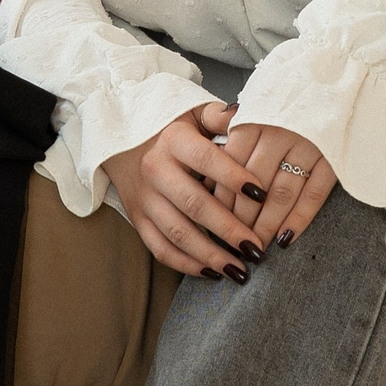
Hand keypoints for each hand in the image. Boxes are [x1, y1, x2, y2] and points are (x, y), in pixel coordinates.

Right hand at [104, 109, 272, 276]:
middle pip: (194, 204)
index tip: (263, 194)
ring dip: (211, 255)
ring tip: (240, 271)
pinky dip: (186, 264)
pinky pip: (160, 248)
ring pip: (177, 233)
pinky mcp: (138, 219)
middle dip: (229, 230)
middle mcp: (155, 170)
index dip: (235, 178)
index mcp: (173, 141)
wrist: (122, 139)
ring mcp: (144, 198)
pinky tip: (212, 273)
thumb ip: (221, 116)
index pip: (207, 160)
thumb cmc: (171, 127)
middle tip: (257, 248)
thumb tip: (248, 114)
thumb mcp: (193, 112)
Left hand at [195, 108, 337, 253]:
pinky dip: (300, 219)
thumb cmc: (284, 97)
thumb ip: (230, 131)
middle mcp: (279, 131)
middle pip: (253, 183)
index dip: (223, 196)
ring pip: (282, 193)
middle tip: (234, 240)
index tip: (215, 218)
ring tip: (256, 245)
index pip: (230, 164)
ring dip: (267, 223)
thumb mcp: (254, 105)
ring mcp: (308, 144)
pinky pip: (314, 194)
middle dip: (242, 217)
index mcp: (254, 117)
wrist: (333, 76)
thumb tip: (205, 172)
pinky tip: (287, 238)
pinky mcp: (332, 157)